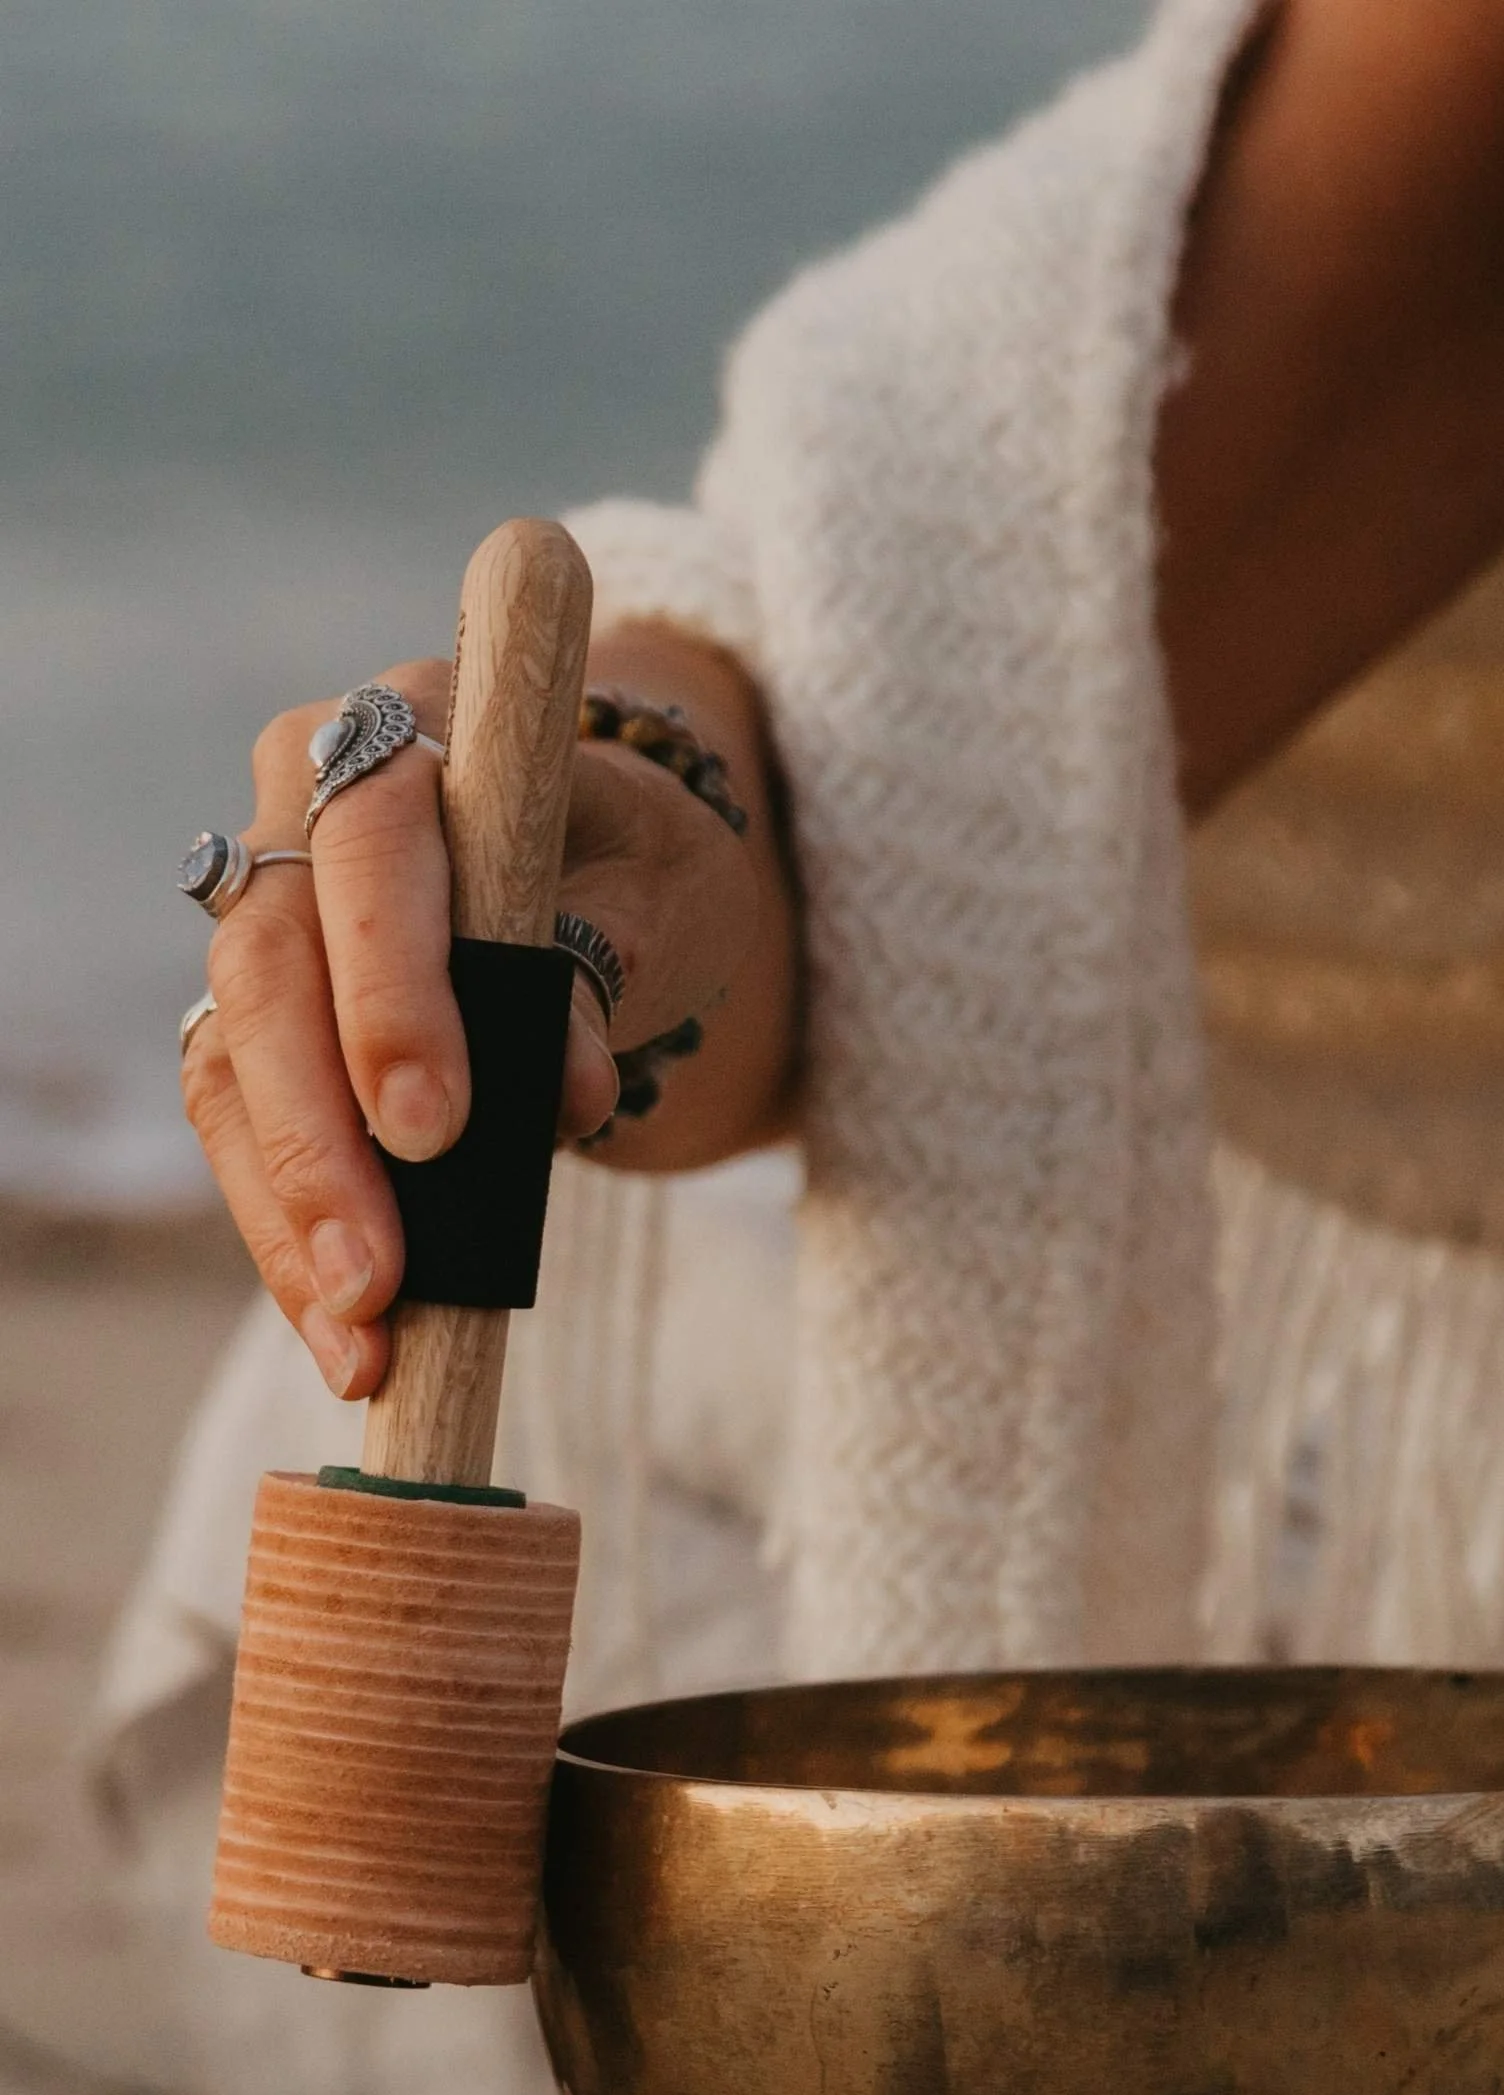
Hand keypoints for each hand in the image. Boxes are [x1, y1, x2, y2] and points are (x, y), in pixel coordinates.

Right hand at [183, 625, 784, 1400]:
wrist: (614, 867)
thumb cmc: (646, 861)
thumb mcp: (668, 889)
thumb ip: (609, 961)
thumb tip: (558, 1091)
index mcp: (405, 739)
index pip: (369, 849)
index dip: (389, 992)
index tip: (434, 1128)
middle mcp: (298, 817)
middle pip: (268, 975)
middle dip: (321, 1145)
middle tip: (380, 1280)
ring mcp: (263, 922)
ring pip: (230, 1068)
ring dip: (290, 1218)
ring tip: (362, 1341)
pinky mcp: (256, 1021)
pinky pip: (244, 1131)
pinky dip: (291, 1237)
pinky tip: (346, 1335)